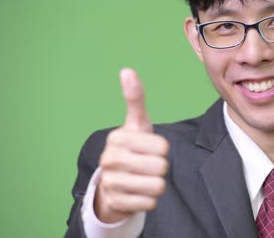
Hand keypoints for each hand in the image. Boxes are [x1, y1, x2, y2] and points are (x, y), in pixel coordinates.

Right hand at [94, 68, 168, 222]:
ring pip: (158, 186)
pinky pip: (150, 203)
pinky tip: (138, 192)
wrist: (112, 183)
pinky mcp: (117, 202)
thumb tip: (127, 70)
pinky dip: (149, 199)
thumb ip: (135, 99)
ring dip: (156, 184)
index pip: (162, 146)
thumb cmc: (131, 148)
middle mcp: (111, 159)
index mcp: (118, 137)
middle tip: (147, 165)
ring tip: (143, 179)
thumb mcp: (136, 124)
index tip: (149, 148)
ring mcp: (112, 182)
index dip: (161, 149)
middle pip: (161, 166)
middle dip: (160, 167)